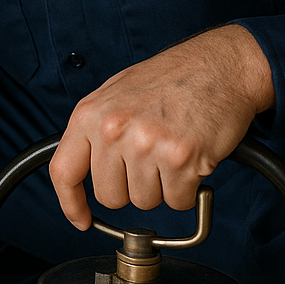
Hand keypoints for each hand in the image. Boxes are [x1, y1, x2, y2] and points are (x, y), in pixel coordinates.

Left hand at [49, 24, 274, 229]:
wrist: (220, 65)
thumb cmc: (172, 77)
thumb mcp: (116, 92)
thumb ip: (95, 129)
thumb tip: (82, 166)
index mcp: (91, 113)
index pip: (64, 171)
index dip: (70, 204)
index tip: (81, 218)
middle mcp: (113, 129)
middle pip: (110, 197)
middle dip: (131, 188)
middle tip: (150, 159)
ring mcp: (146, 144)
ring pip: (145, 202)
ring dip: (162, 186)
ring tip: (172, 150)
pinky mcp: (180, 158)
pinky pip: (178, 201)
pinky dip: (188, 190)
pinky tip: (191, 159)